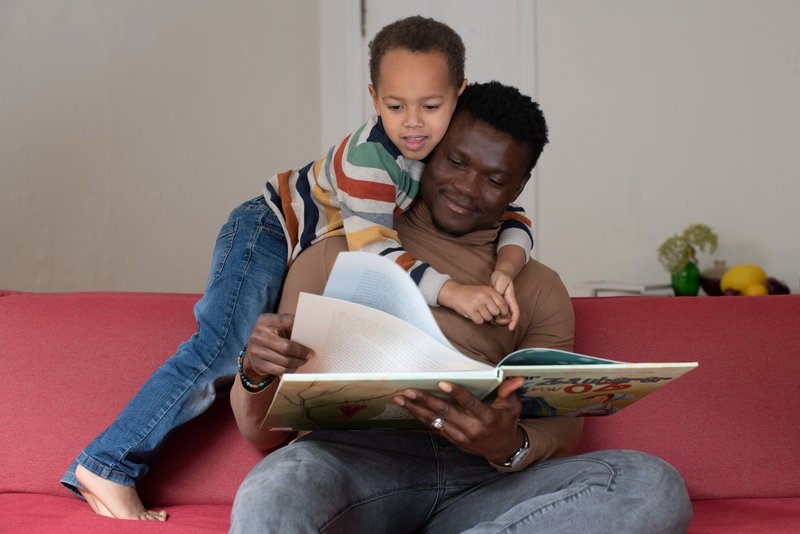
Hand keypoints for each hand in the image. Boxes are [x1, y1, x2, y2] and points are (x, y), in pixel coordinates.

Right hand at [242, 313, 313, 380]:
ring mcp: (256, 351)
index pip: (286, 322)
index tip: (312, 334)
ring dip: (298, 362)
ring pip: (285, 361)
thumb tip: (313, 329)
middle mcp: (258, 335)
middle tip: (310, 354)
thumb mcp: (278, 326)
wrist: (253, 349)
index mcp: (264, 321)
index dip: (300, 327)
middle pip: (286, 347)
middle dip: (302, 352)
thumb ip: (290, 325)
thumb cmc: (272, 335)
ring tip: (304, 360)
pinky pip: (279, 370)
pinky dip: (290, 370)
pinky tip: (295, 366)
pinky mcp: (257, 365)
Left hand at [394, 377, 524, 463]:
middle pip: (445, 412)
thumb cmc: (506, 423)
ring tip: (400, 398)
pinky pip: (433, 427)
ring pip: (434, 420)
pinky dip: (419, 417)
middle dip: (425, 400)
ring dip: (415, 408)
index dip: (456, 393)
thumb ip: (509, 391)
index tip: (442, 382)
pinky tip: (408, 407)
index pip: (469, 404)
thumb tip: (515, 378)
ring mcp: (459, 436)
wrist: (503, 450)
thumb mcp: (512, 407)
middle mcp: (471, 428)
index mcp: (486, 418)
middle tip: (408, 389)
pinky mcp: (452, 440)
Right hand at [438, 280, 509, 324]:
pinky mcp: (471, 310)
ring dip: (484, 317)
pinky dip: (477, 320)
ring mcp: (478, 303)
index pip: (503, 304)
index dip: (503, 312)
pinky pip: (480, 321)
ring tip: (478, 311)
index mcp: (490, 291)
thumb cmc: (471, 294)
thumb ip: (495, 299)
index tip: (499, 314)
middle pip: (496, 313)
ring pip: (488, 318)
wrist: (454, 293)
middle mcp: (485, 296)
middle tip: (485, 312)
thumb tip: (506, 314)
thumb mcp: (484, 291)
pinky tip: (473, 314)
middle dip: (492, 315)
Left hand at [490, 270, 519, 330]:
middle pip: (507, 318)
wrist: (499, 276)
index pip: (515, 313)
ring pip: (501, 317)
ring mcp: (502, 305)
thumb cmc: (502, 278)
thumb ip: (499, 292)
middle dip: (502, 322)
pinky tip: (485, 315)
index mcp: (511, 300)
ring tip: (488, 319)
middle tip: (493, 321)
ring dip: (496, 321)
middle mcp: (508, 304)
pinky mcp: (496, 305)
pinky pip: (495, 314)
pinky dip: (492, 316)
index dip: (514, 321)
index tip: (510, 328)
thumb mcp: (502, 283)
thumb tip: (497, 301)